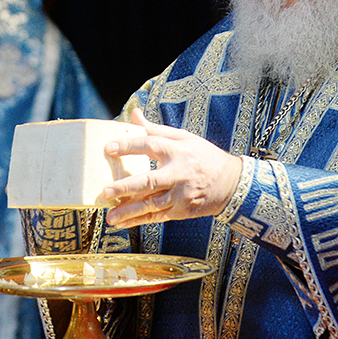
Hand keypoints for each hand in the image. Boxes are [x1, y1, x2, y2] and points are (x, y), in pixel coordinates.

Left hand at [102, 108, 243, 228]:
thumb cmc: (204, 157)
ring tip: (110, 216)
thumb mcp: (184, 138)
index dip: (129, 146)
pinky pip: (156, 217)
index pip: (150, 145)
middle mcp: (178, 174)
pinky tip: (123, 224)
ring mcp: (180, 195)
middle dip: (126, 187)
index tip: (109, 148)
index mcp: (178, 151)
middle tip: (106, 191)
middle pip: (149, 181)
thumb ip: (156, 129)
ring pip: (151, 205)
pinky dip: (139, 221)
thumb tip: (134, 114)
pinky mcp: (181, 211)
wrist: (231, 184)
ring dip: (128, 212)